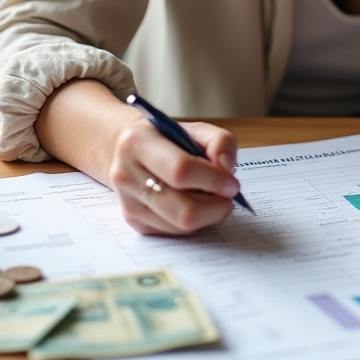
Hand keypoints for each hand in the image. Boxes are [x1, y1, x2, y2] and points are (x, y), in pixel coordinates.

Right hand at [109, 115, 240, 234]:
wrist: (130, 150)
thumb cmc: (167, 138)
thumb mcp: (194, 128)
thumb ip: (219, 141)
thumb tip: (226, 169)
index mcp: (138, 142)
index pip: (181, 170)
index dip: (213, 180)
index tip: (232, 184)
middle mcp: (126, 174)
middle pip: (182, 209)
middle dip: (215, 207)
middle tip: (228, 196)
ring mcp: (128, 201)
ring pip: (179, 225)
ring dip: (207, 215)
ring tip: (213, 198)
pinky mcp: (133, 221)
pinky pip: (173, 232)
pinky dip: (192, 222)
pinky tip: (194, 203)